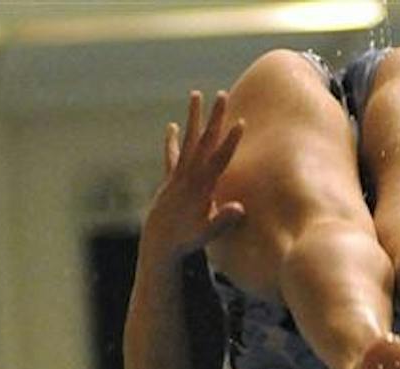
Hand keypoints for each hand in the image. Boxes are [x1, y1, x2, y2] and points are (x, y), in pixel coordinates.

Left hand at [144, 90, 245, 260]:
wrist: (158, 244)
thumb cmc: (186, 241)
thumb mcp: (207, 234)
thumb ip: (222, 220)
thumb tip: (240, 209)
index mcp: (201, 187)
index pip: (219, 159)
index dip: (230, 141)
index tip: (240, 122)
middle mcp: (188, 176)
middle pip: (204, 141)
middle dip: (214, 118)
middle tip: (222, 94)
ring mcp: (178, 175)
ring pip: (188, 141)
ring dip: (193, 118)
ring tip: (195, 94)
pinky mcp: (170, 180)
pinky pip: (171, 155)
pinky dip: (172, 141)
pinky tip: (172, 126)